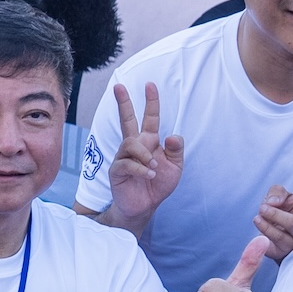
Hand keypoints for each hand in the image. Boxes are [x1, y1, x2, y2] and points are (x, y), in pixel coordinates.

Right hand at [105, 82, 183, 226]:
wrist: (145, 206)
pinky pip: (127, 163)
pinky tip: (149, 174)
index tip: (150, 85)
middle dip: (123, 103)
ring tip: (154, 166)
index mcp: (149, 142)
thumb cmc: (158, 184)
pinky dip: (141, 168)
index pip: (150, 118)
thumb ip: (176, 151)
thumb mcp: (175, 167)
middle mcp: (134, 146)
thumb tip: (172, 135)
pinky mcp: (116, 171)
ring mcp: (123, 157)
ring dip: (144, 154)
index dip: (151, 102)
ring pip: (130, 143)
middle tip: (118, 86)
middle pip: (126, 120)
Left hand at [254, 174, 292, 261]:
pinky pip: (276, 237)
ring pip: (292, 224)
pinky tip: (259, 220)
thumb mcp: (277, 196)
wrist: (266, 235)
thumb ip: (276, 193)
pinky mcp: (286, 248)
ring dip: (275, 215)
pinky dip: (264, 226)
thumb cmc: (278, 212)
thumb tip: (273, 202)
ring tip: (262, 209)